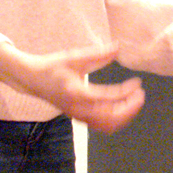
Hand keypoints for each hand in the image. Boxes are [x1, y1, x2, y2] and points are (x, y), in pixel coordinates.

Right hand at [0, 41, 145, 132]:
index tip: (137, 83)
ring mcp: (78, 116)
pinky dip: (116, 119)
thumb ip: (98, 54)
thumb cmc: (53, 66)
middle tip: (140, 95)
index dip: (125, 92)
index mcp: (76, 93)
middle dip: (129, 108)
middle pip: (110, 118)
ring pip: (107, 125)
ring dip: (124, 115)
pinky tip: (124, 106)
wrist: (32, 79)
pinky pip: (102, 125)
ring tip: (135, 101)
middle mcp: (77, 109)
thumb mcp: (75, 56)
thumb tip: (118, 46)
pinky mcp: (79, 117)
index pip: (106, 98)